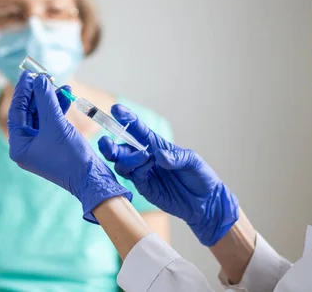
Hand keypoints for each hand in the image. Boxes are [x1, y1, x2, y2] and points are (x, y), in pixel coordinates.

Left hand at [8, 71, 131, 222]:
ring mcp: (40, 146)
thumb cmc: (70, 157)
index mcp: (19, 146)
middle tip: (44, 75)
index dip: (22, 91)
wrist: (91, 179)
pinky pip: (52, 122)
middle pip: (28, 112)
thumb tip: (40, 79)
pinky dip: (58, 109)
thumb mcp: (56, 125)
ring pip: (41, 115)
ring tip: (61, 84)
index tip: (28, 73)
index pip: (16, 112)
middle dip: (38, 94)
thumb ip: (46, 100)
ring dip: (51, 99)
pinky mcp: (54, 144)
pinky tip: (66, 96)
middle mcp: (26, 146)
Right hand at [98, 104, 238, 245]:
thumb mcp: (192, 161)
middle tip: (106, 142)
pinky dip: (137, 170)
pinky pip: (133, 177)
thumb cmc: (199, 176)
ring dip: (127, 158)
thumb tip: (158, 156)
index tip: (116, 109)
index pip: (136, 129)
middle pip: (119, 149)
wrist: (205, 201)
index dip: (125, 118)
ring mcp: (143, 173)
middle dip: (109, 145)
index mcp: (155, 144)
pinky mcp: (145, 188)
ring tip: (144, 156)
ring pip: (121, 164)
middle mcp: (145, 157)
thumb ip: (176, 157)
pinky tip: (149, 167)